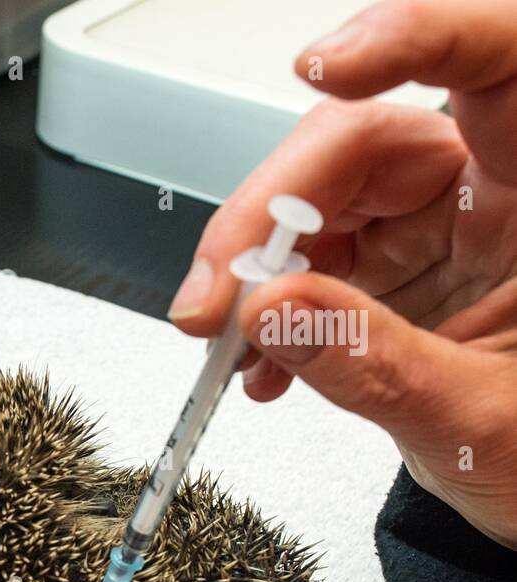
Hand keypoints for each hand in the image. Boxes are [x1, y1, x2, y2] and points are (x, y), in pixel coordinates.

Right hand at [167, 0, 516, 549]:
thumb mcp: (479, 421)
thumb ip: (377, 365)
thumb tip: (269, 309)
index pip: (493, 61)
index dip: (409, 39)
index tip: (322, 67)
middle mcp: (487, 189)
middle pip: (359, 142)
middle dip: (268, 213)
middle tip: (214, 299)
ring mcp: (435, 227)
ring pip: (317, 201)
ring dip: (251, 271)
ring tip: (223, 343)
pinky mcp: (393, 267)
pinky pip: (310, 263)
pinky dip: (268, 311)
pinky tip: (259, 364)